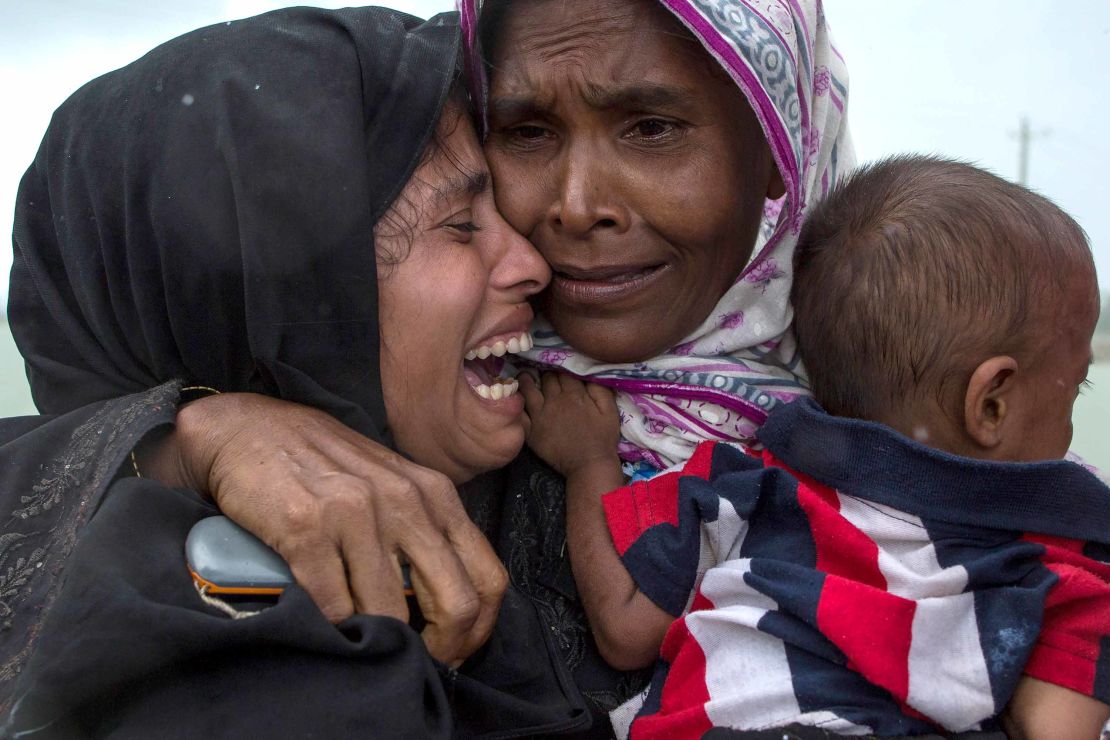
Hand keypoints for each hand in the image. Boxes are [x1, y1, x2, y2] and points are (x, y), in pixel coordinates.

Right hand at [145, 392, 506, 665]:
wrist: (250, 429)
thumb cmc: (326, 465)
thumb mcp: (393, 485)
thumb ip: (424, 532)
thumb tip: (449, 606)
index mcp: (435, 494)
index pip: (489, 577)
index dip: (479, 630)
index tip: (454, 651)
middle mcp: (405, 501)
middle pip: (455, 602)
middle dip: (442, 649)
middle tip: (417, 666)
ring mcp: (356, 513)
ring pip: (390, 613)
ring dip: (380, 643)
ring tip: (367, 648)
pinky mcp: (306, 529)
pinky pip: (333, 605)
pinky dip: (333, 628)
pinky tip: (328, 627)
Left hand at [519, 372, 620, 477]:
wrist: (589, 464)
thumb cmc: (602, 437)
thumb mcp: (610, 410)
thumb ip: (600, 388)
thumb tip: (589, 372)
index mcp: (574, 394)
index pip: (564, 371)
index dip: (563, 368)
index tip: (562, 369)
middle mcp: (554, 400)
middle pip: (546, 377)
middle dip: (547, 372)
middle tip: (546, 372)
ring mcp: (539, 414)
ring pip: (528, 389)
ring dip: (527, 379)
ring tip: (525, 376)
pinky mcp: (531, 429)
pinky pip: (520, 412)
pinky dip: (517, 402)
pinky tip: (516, 397)